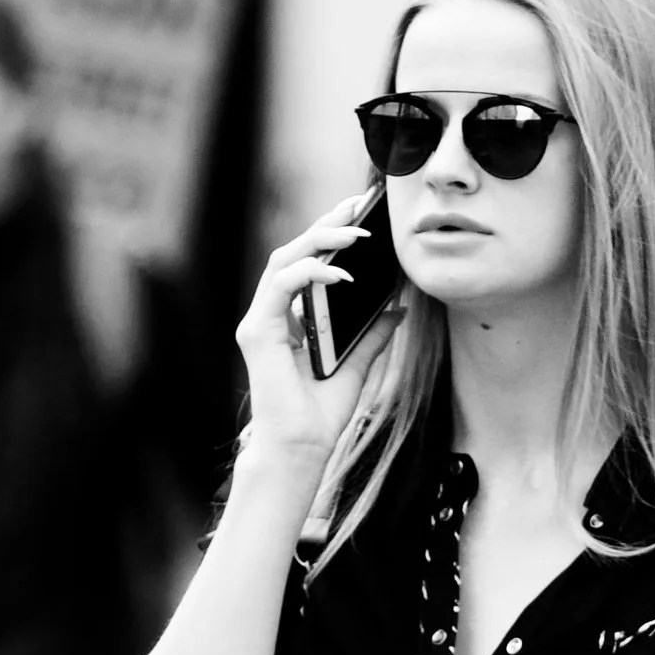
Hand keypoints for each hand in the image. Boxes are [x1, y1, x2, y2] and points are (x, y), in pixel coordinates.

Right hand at [233, 205, 399, 476]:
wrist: (302, 450)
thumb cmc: (322, 414)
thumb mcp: (359, 364)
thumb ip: (373, 333)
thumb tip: (399, 305)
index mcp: (291, 318)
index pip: (308, 262)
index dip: (332, 234)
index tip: (363, 214)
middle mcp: (272, 313)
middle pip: (295, 252)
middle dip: (327, 224)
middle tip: (359, 205)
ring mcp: (260, 320)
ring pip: (284, 259)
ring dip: (320, 240)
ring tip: (356, 233)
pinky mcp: (256, 331)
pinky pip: (281, 285)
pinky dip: (310, 272)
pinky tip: (340, 272)